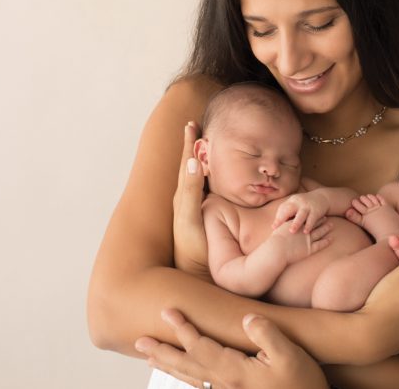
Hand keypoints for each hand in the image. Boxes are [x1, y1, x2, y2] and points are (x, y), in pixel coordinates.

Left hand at [136, 309, 328, 388]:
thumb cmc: (303, 385)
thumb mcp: (290, 355)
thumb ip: (267, 334)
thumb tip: (246, 318)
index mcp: (235, 371)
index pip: (201, 346)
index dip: (182, 328)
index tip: (166, 311)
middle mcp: (226, 385)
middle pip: (187, 365)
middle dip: (162, 351)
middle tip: (139, 340)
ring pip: (190, 378)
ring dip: (168, 366)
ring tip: (150, 358)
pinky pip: (201, 387)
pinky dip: (185, 380)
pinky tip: (182, 377)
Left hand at [172, 121, 209, 278]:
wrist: (195, 275)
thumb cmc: (193, 249)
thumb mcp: (190, 218)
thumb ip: (191, 191)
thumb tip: (195, 161)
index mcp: (183, 195)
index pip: (187, 162)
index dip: (189, 143)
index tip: (191, 123)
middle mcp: (187, 200)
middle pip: (191, 166)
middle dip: (194, 147)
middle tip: (197, 128)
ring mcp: (194, 210)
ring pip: (198, 178)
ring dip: (200, 160)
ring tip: (205, 147)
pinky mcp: (203, 219)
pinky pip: (205, 190)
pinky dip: (208, 177)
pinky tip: (215, 179)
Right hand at [267, 220, 332, 263]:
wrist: (277, 249)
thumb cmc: (276, 240)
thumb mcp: (279, 229)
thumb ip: (282, 225)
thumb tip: (280, 223)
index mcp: (297, 225)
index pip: (307, 219)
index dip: (312, 216)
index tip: (316, 213)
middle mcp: (304, 231)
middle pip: (315, 224)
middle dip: (321, 220)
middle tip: (326, 217)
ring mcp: (308, 239)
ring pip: (319, 232)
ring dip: (326, 228)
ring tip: (331, 225)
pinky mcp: (309, 249)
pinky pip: (320, 245)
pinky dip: (326, 242)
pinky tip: (331, 239)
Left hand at [271, 192, 329, 233]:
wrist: (322, 197)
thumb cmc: (304, 206)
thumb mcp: (295, 206)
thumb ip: (287, 215)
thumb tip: (275, 227)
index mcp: (291, 201)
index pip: (282, 209)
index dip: (278, 218)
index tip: (273, 227)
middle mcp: (298, 202)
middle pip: (289, 210)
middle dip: (282, 218)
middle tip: (277, 228)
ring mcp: (308, 206)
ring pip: (301, 214)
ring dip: (296, 223)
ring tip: (292, 231)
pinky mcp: (316, 210)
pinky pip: (312, 218)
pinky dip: (309, 225)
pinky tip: (306, 232)